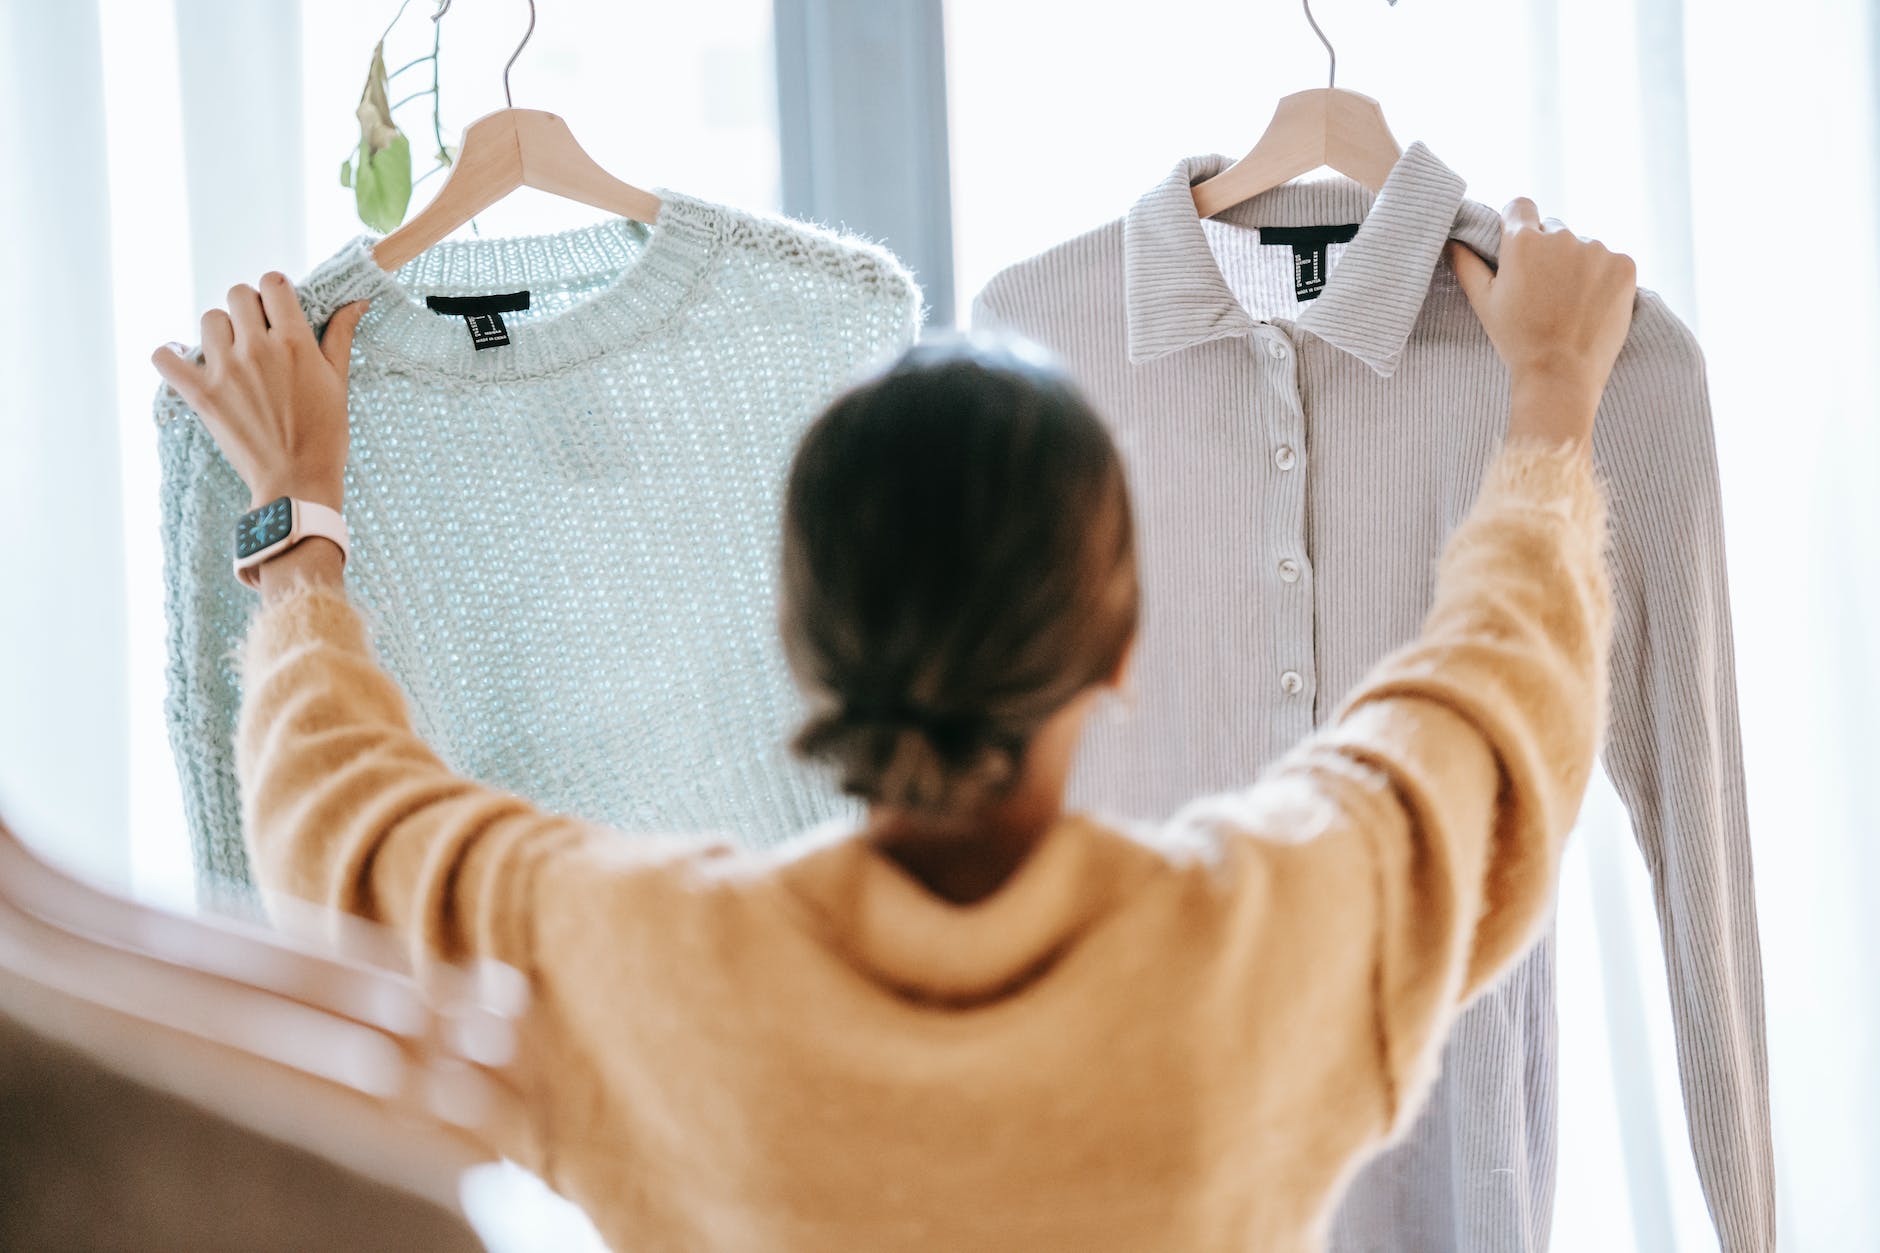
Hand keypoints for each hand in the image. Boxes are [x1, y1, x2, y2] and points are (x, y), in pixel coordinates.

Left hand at [152, 274, 368, 510]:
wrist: (297, 481)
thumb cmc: (325, 435)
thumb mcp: (339, 381)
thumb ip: (341, 336)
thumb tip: (357, 301)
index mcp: (295, 342)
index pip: (273, 283)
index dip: (276, 292)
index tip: (279, 310)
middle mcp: (257, 348)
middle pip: (238, 295)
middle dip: (249, 309)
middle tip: (258, 335)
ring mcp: (226, 370)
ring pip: (209, 319)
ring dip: (220, 331)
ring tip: (232, 355)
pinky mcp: (201, 394)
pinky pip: (165, 358)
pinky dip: (169, 356)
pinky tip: (184, 361)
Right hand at [1446, 199, 1636, 445]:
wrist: (1561, 375)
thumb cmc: (1517, 341)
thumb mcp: (1484, 303)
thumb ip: (1467, 264)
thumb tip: (1453, 239)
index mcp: (1523, 241)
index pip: (1520, 206)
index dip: (1518, 224)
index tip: (1521, 248)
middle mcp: (1561, 236)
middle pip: (1554, 230)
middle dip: (1549, 253)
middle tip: (1545, 293)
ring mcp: (1596, 249)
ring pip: (1584, 247)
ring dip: (1578, 266)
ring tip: (1570, 306)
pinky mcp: (1624, 265)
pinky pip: (1611, 262)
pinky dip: (1604, 279)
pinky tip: (1592, 306)